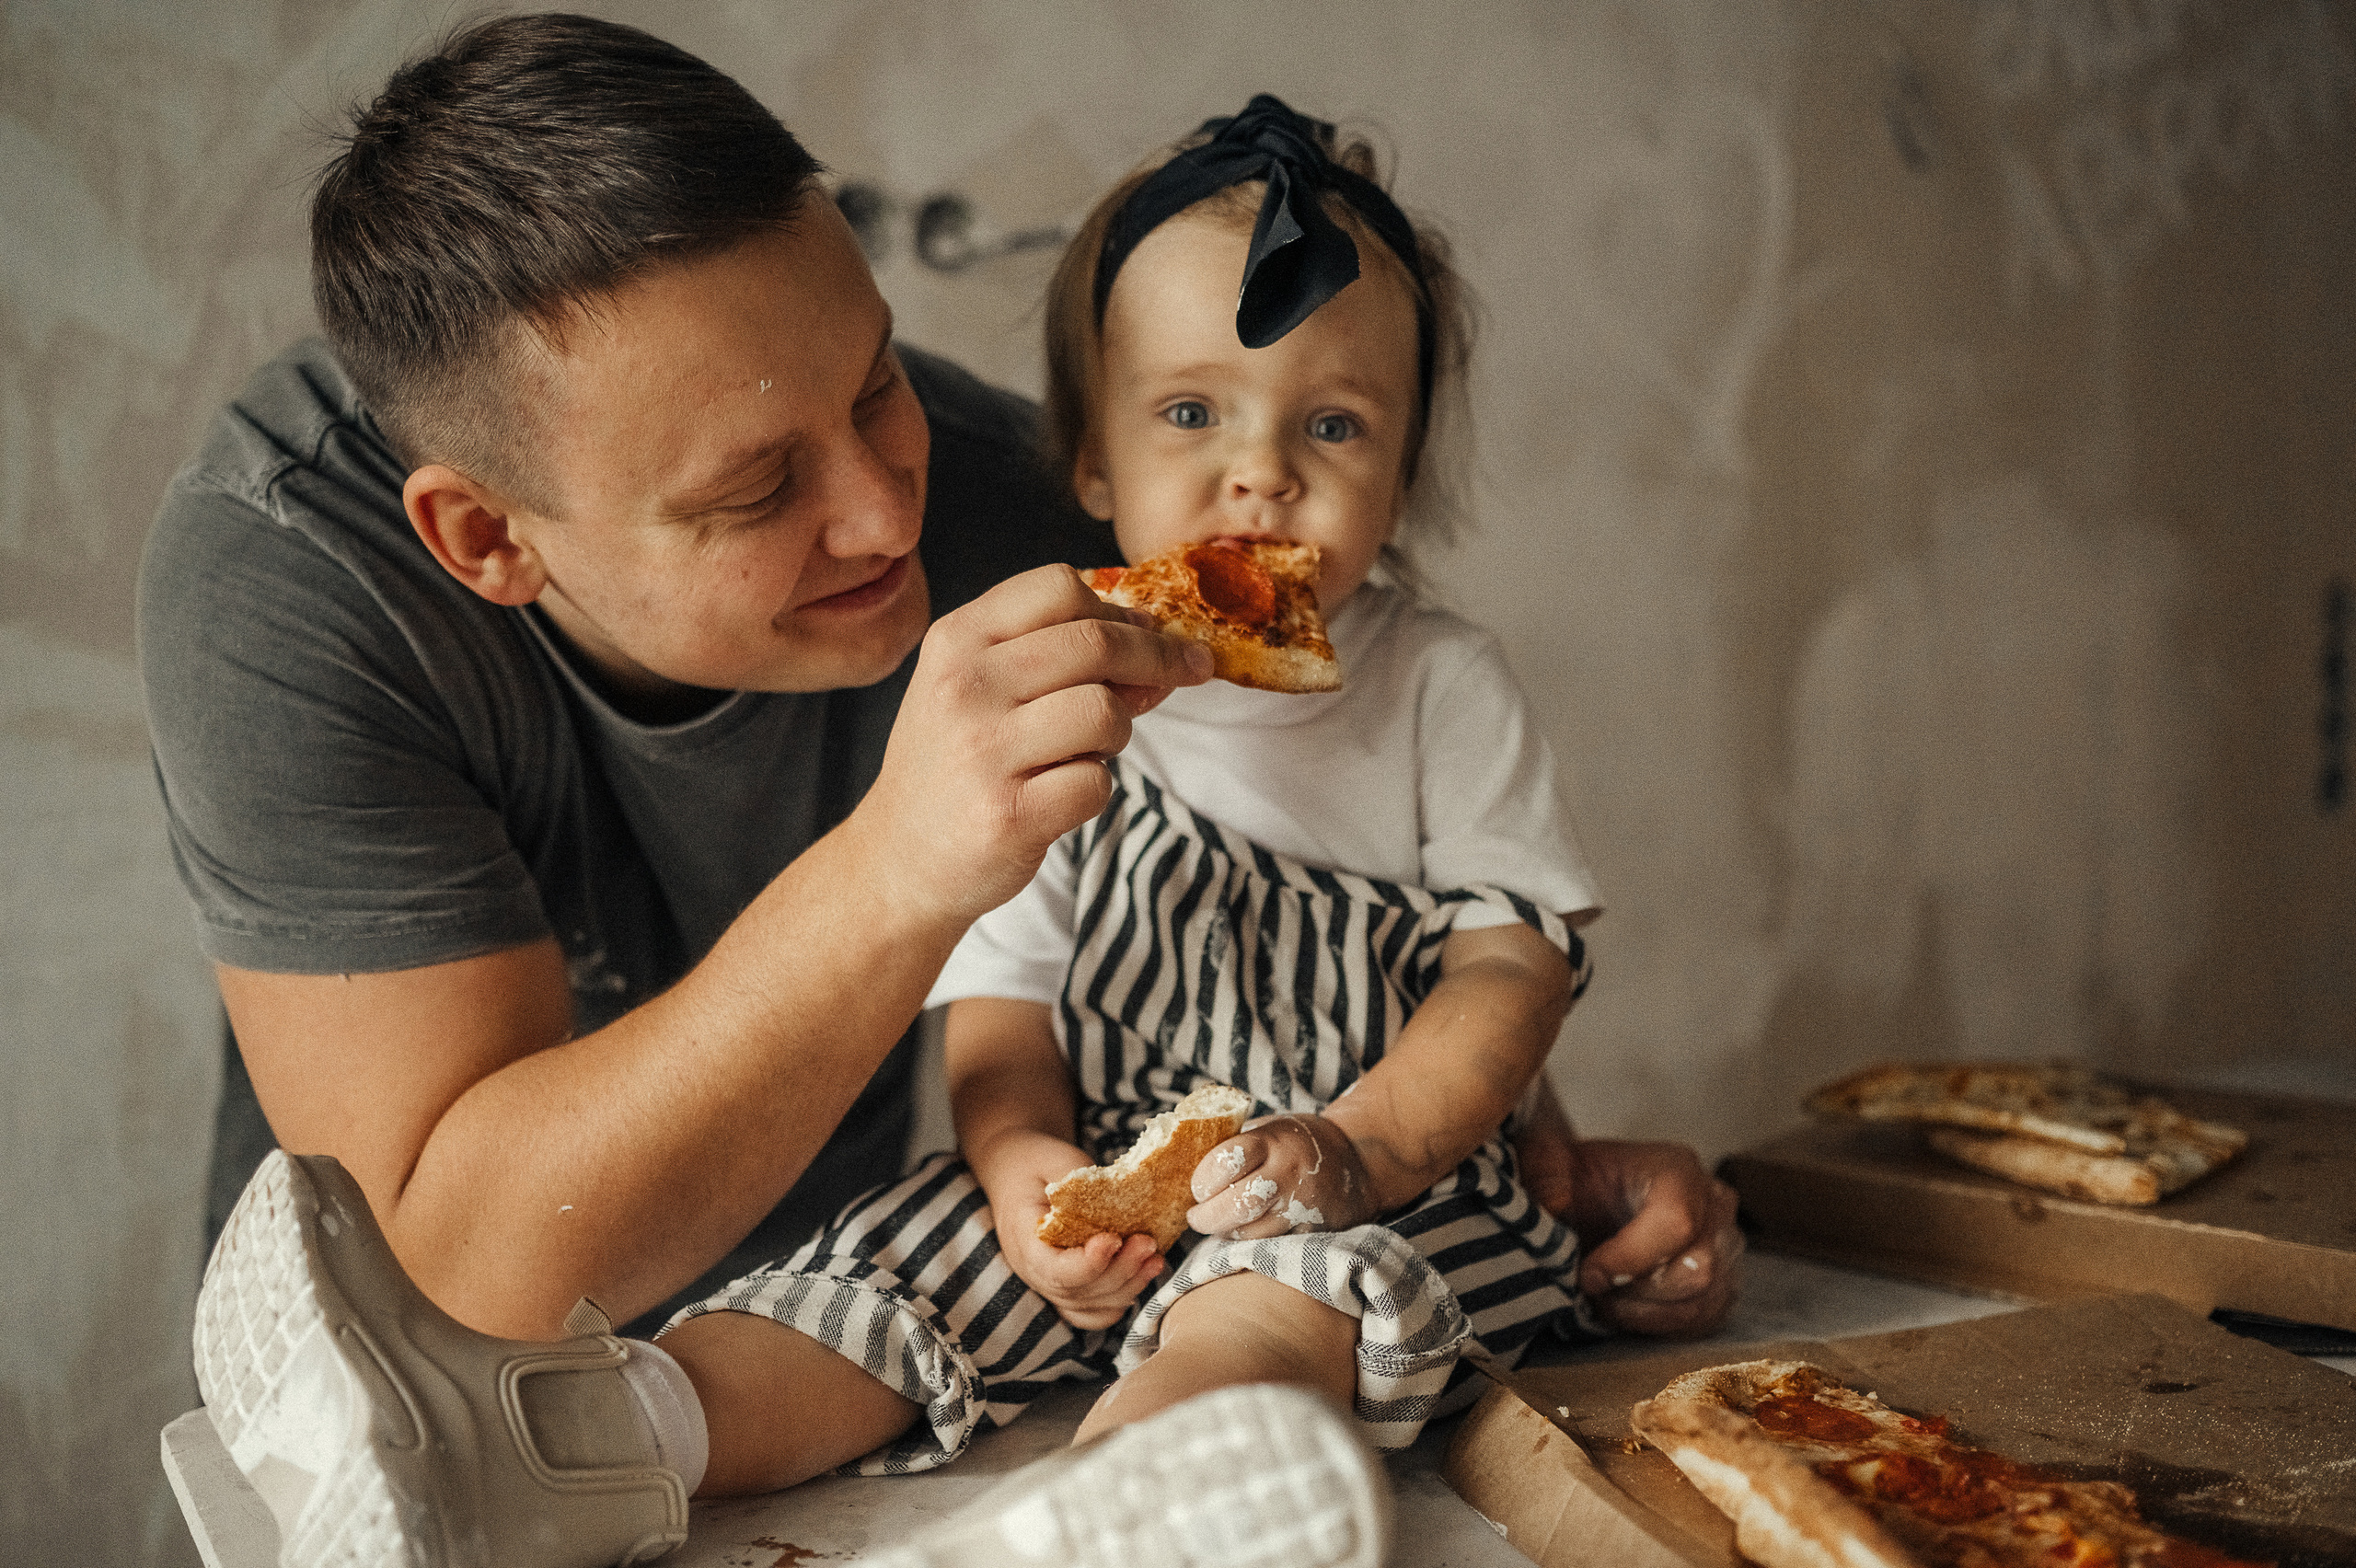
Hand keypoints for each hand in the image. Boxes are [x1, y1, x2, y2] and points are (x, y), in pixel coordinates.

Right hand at [859, 565, 1211, 926]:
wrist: (901, 859)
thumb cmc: (954, 765)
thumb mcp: (976, 689)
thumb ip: (1052, 656)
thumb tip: (1157, 641)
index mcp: (956, 641)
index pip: (1057, 587)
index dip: (1119, 609)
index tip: (1151, 632)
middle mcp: (963, 687)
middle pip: (1094, 643)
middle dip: (1156, 658)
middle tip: (1185, 672)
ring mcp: (983, 752)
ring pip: (1103, 711)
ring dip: (1117, 733)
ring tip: (1084, 752)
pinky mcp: (1008, 815)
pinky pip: (1097, 784)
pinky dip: (1095, 790)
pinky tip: (1059, 796)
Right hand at [982, 1135, 1165, 1331]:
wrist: (1015, 1173)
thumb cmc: (1036, 1163)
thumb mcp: (1054, 1159)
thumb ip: (1080, 1181)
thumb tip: (1118, 1195)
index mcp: (1023, 1238)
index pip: (1054, 1270)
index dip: (1088, 1264)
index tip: (1113, 1239)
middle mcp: (1032, 1270)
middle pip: (1078, 1291)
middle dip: (1120, 1271)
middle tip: (1148, 1243)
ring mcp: (1048, 1284)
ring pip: (1090, 1305)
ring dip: (1127, 1286)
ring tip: (1155, 1259)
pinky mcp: (1066, 1287)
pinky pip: (1091, 1313)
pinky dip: (1117, 1302)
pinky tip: (1139, 1277)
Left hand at [1184, 1114, 1376, 1238]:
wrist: (1357, 1162)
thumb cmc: (1296, 1143)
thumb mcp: (1269, 1128)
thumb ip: (1233, 1143)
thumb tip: (1178, 1162)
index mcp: (1275, 1140)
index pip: (1226, 1161)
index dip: (1202, 1179)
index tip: (1197, 1187)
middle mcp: (1290, 1174)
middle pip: (1237, 1205)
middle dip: (1207, 1217)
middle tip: (1196, 1217)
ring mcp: (1304, 1207)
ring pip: (1251, 1232)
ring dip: (1227, 1232)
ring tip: (1222, 1223)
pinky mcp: (1313, 1235)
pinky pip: (1270, 1247)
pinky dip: (1251, 1244)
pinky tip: (1248, 1232)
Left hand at [1553, 1138, 1742, 1337]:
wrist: (1593, 1193)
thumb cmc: (1579, 1182)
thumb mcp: (1551, 1168)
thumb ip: (1549, 1183)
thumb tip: (1554, 1208)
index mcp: (1678, 1170)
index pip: (1677, 1222)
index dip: (1630, 1259)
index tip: (1587, 1275)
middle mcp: (1715, 1205)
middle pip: (1696, 1271)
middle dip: (1635, 1293)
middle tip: (1593, 1291)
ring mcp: (1727, 1245)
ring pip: (1702, 1303)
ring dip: (1645, 1315)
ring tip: (1606, 1301)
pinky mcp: (1725, 1281)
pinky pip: (1705, 1320)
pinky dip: (1661, 1325)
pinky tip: (1627, 1311)